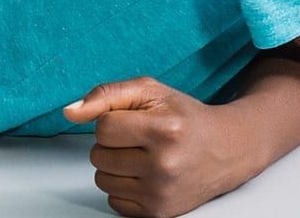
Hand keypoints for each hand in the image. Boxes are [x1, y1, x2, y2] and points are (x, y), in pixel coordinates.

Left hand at [63, 78, 253, 217]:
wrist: (229, 149)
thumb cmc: (187, 119)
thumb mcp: (153, 93)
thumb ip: (108, 94)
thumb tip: (70, 112)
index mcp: (166, 129)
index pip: (103, 127)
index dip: (114, 121)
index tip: (138, 122)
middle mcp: (164, 163)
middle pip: (98, 155)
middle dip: (115, 145)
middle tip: (144, 140)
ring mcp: (160, 191)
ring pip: (102, 179)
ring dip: (117, 167)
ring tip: (146, 157)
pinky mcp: (157, 212)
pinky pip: (113, 200)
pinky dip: (125, 188)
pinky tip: (147, 176)